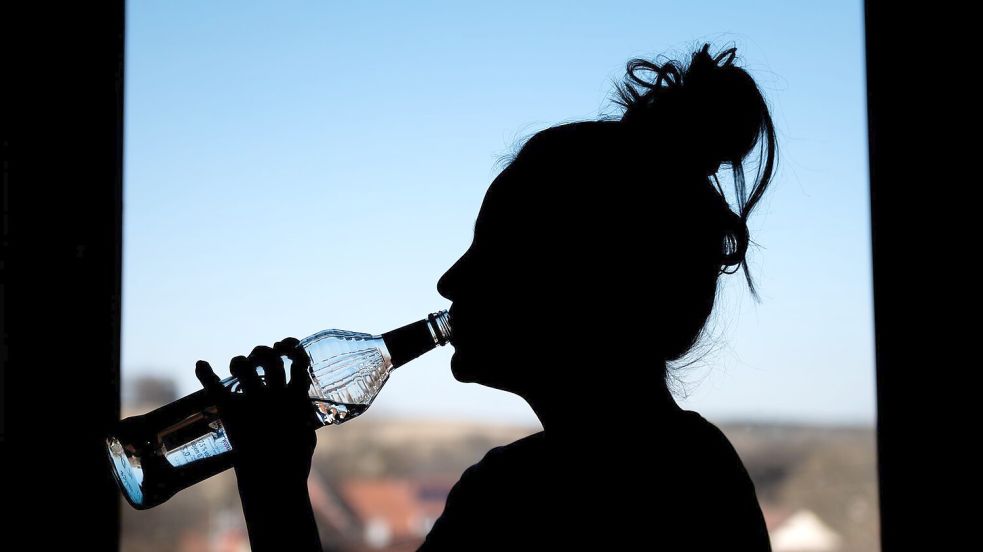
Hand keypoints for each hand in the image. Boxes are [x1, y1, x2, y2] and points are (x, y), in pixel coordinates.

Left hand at [195, 337, 319, 485]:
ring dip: (240, 361)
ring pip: (246, 366)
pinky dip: (205, 373)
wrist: (273, 479)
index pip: (297, 362)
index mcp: (296, 397)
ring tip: (238, 365)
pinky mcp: (232, 412)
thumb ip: (303, 419)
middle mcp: (275, 394)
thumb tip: (301, 412)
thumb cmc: (293, 462)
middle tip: (258, 358)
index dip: (292, 350)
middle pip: (269, 358)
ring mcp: (253, 401)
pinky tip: (201, 364)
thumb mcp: (307, 436)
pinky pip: (215, 387)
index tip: (287, 348)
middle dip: (263, 352)